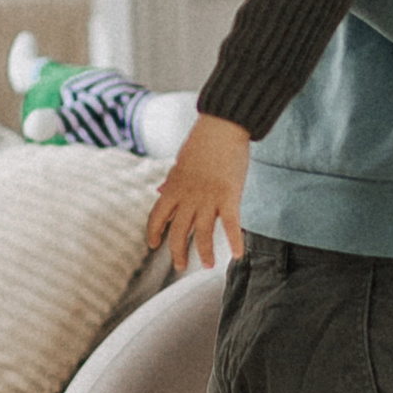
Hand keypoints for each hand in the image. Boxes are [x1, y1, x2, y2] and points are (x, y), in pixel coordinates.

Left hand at [147, 112, 249, 276]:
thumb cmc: (203, 142)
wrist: (221, 126)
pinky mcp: (229, 196)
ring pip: (202, 233)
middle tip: (180, 266)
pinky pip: (230, 224)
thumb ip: (172, 182)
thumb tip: (160, 191)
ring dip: (204, 253)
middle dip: (177, 252)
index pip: (157, 216)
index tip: (154, 245)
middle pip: (178, 231)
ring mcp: (208, 198)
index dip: (154, 232)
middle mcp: (188, 196)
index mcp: (173, 187)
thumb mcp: (181, 163)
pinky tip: (238, 255)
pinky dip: (234, 241)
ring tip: (209, 265)